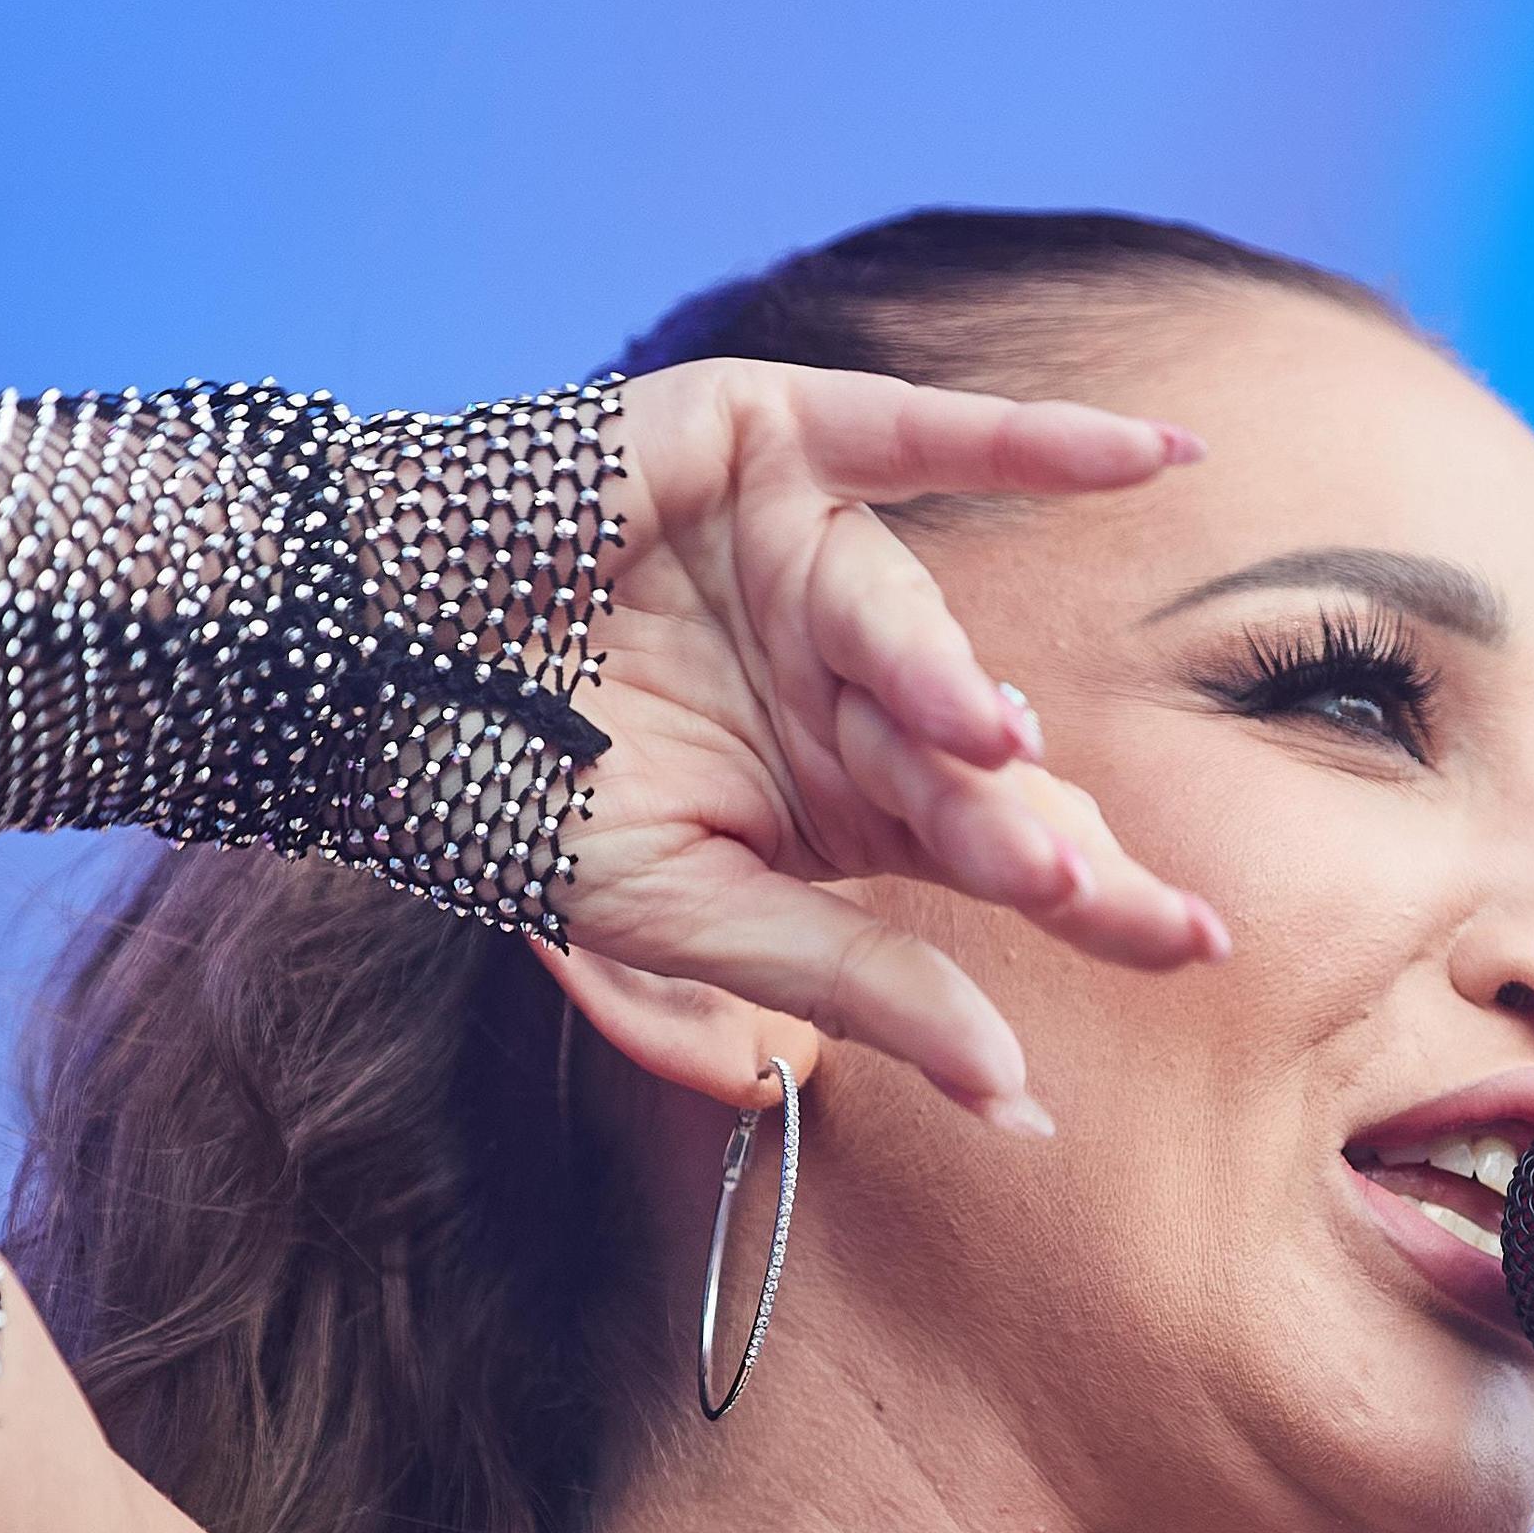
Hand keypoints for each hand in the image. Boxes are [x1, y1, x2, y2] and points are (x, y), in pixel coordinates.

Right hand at [542, 358, 1228, 1128]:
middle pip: (982, 757)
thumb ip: (857, 983)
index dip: (1089, 895)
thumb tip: (1017, 1095)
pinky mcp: (768, 442)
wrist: (339, 667)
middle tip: (1114, 896)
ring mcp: (811, 556)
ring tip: (991, 756)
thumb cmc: (501, 794)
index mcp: (839, 793)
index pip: (991, 847)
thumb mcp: (688, 915)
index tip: (1194, 949)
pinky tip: (1156, 452)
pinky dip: (1033, 438)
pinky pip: (920, 437)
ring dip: (950, 694)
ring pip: (912, 634)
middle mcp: (848, 678)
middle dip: (1042, 828)